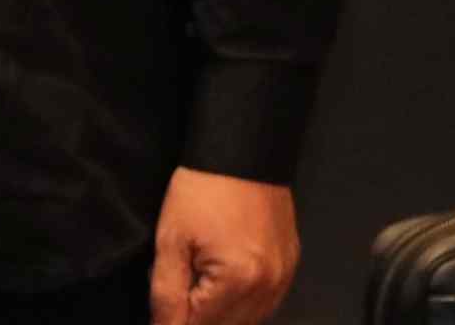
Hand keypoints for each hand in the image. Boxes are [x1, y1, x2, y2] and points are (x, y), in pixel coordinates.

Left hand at [150, 169, 293, 324]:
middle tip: (180, 287)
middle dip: (195, 318)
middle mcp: (268, 286)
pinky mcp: (291, 266)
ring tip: (200, 282)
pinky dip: (241, 305)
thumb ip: (165, 297)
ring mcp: (284, 277)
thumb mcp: (171, 242)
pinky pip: (264, 305)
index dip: (171, 323)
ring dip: (219, 315)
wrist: (244, 147)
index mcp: (238, 281)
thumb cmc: (202, 190)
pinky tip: (224, 285)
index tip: (163, 303)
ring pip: (246, 322)